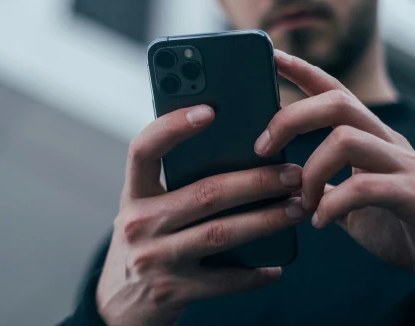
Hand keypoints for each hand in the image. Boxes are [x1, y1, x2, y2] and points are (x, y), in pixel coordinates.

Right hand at [96, 105, 307, 325]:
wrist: (117, 308)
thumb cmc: (145, 245)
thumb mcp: (146, 211)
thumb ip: (175, 186)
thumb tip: (239, 154)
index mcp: (133, 195)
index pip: (143, 149)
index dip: (173, 126)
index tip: (209, 110)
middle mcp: (139, 224)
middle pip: (205, 193)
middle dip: (256, 180)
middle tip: (292, 173)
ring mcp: (155, 259)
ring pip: (221, 233)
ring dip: (266, 220)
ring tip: (296, 208)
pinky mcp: (173, 291)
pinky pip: (223, 280)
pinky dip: (254, 273)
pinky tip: (276, 265)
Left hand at [254, 50, 414, 300]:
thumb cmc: (403, 231)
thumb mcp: (353, 204)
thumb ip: (325, 187)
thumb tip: (284, 181)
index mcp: (373, 140)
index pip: (336, 92)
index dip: (304, 71)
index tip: (271, 55)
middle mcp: (390, 143)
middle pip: (337, 103)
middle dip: (291, 118)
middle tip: (261, 148)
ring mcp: (406, 166)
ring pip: (346, 139)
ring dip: (311, 172)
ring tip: (301, 203)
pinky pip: (365, 186)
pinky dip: (333, 204)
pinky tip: (321, 222)